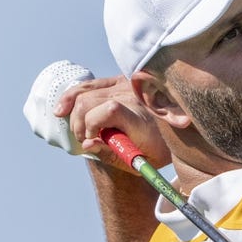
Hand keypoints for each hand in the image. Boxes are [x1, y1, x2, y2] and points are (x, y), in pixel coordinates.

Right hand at [25, 61, 171, 171]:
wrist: (180, 131)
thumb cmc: (160, 149)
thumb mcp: (140, 161)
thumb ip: (112, 154)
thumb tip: (87, 145)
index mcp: (142, 117)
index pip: (110, 109)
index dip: (93, 125)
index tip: (94, 140)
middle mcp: (133, 97)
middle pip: (89, 101)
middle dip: (79, 124)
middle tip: (86, 141)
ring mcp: (126, 85)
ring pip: (85, 92)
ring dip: (75, 115)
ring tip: (83, 132)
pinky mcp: (120, 80)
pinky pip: (89, 85)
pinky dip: (72, 96)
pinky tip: (62, 110)